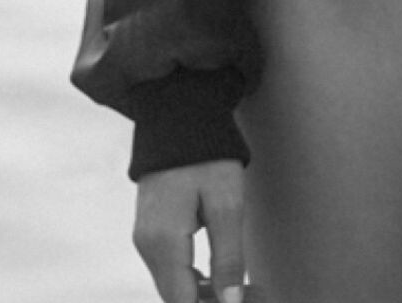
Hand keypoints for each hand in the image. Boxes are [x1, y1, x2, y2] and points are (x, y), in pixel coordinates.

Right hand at [133, 159, 246, 302]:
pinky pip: (171, 269)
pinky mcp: (150, 231)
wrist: (179, 117)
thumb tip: (231, 302)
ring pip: (174, 286)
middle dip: (212, 301)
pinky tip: (220, 275)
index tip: (250, 299)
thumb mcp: (227, 203)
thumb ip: (228, 257)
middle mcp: (147, 246)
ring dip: (205, 294)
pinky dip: (194, 279)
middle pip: (177, 297)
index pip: (183, 302)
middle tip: (255, 294)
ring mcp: (145, 239)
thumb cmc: (207, 157)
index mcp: (163, 242)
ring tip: (246, 288)